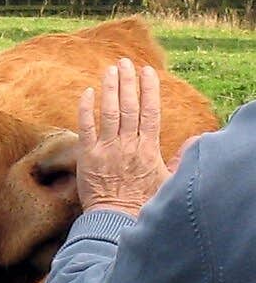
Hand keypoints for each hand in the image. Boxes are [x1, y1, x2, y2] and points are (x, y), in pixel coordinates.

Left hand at [77, 58, 170, 215]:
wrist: (116, 220)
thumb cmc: (142, 203)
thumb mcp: (166, 181)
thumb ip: (178, 159)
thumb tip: (195, 142)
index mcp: (148, 148)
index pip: (150, 111)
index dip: (149, 89)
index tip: (147, 72)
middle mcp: (128, 144)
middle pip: (129, 105)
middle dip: (128, 81)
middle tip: (125, 62)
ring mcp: (107, 149)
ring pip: (109, 112)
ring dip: (110, 88)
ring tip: (110, 70)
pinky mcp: (88, 157)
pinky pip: (86, 127)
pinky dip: (86, 108)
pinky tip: (86, 92)